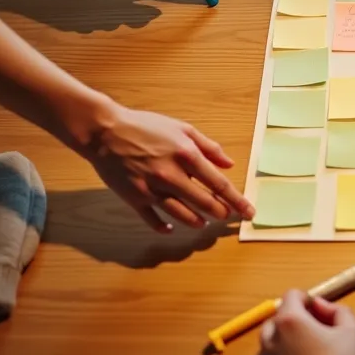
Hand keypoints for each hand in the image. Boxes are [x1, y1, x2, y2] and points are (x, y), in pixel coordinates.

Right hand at [76, 101, 254, 231]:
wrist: (105, 131)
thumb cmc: (145, 126)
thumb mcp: (182, 128)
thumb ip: (208, 146)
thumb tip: (229, 164)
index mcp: (186, 156)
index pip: (219, 185)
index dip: (236, 200)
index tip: (248, 211)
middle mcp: (172, 176)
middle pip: (204, 203)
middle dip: (220, 213)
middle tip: (226, 216)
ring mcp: (153, 190)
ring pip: (182, 214)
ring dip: (197, 221)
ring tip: (204, 222)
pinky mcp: (135, 199)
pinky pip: (154, 219)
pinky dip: (164, 227)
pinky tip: (172, 228)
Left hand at [260, 290, 354, 354]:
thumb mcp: (354, 334)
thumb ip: (339, 311)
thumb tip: (323, 306)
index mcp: (290, 321)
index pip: (291, 295)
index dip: (307, 300)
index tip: (319, 311)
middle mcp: (270, 339)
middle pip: (278, 318)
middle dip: (296, 321)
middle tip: (319, 334)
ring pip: (272, 342)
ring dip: (287, 342)